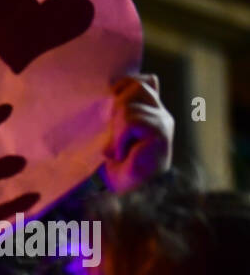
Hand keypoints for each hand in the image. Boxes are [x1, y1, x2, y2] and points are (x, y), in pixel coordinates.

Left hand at [103, 74, 172, 192]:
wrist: (126, 193)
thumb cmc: (116, 166)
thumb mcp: (113, 135)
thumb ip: (118, 114)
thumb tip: (112, 89)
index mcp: (152, 113)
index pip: (146, 82)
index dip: (127, 83)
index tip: (111, 95)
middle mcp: (162, 115)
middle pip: (139, 86)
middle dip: (119, 105)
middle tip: (114, 132)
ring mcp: (164, 123)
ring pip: (131, 105)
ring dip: (117, 128)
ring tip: (119, 147)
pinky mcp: (161, 131)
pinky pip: (131, 120)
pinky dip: (120, 138)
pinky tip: (122, 153)